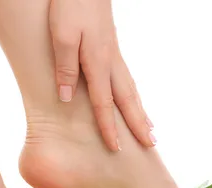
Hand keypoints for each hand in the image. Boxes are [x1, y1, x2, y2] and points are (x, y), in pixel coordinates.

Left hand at [49, 0, 154, 151]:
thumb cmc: (69, 5)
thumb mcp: (61, 36)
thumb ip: (65, 68)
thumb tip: (67, 99)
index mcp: (98, 62)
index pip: (104, 103)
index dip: (109, 127)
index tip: (116, 149)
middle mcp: (111, 61)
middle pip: (128, 99)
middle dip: (138, 124)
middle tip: (151, 145)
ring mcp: (114, 54)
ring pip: (131, 88)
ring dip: (140, 110)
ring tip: (150, 128)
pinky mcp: (111, 47)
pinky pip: (127, 78)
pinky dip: (134, 94)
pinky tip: (135, 98)